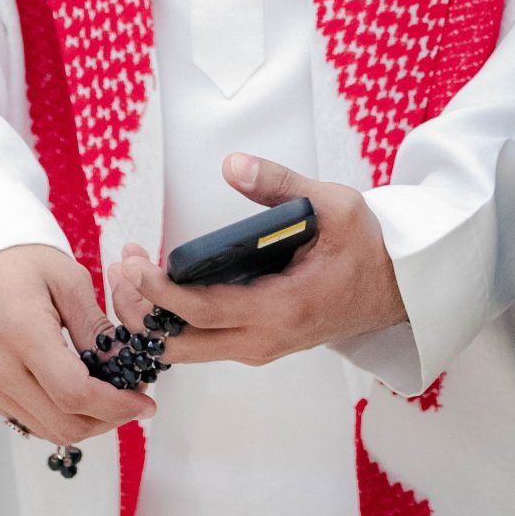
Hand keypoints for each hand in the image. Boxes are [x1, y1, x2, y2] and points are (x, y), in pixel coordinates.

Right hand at [0, 243, 156, 446]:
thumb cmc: (17, 260)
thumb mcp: (67, 279)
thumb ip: (96, 328)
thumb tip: (126, 366)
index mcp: (21, 332)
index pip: (75, 393)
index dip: (117, 406)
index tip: (145, 402)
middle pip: (63, 423)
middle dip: (108, 419)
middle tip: (134, 400)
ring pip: (48, 430)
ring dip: (86, 422)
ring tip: (110, 396)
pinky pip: (29, 420)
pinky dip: (60, 416)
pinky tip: (80, 394)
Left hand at [107, 154, 405, 367]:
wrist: (393, 291)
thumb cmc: (365, 248)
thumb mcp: (334, 206)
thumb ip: (281, 185)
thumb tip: (232, 165)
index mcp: (282, 309)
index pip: (205, 312)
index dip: (162, 293)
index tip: (137, 265)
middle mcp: (263, 341)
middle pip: (181, 344)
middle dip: (140, 311)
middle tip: (121, 266)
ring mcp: (257, 348)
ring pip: (186, 350)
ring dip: (150, 318)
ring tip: (129, 272)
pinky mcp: (254, 345)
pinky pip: (200, 344)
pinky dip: (169, 322)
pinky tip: (153, 289)